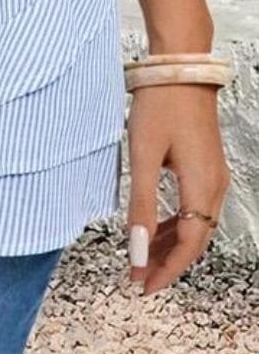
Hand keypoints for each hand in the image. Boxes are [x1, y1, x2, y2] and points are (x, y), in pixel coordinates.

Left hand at [125, 83, 230, 294]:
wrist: (179, 67)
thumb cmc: (159, 106)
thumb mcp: (143, 156)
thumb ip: (140, 205)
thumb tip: (137, 250)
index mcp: (203, 187)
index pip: (189, 245)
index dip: (166, 269)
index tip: (143, 286)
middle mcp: (216, 186)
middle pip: (196, 239)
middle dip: (167, 261)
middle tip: (138, 278)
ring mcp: (214, 175)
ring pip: (197, 223)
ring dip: (171, 243)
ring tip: (143, 257)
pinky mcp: (207, 164)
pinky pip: (196, 206)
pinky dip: (177, 222)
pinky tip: (156, 227)